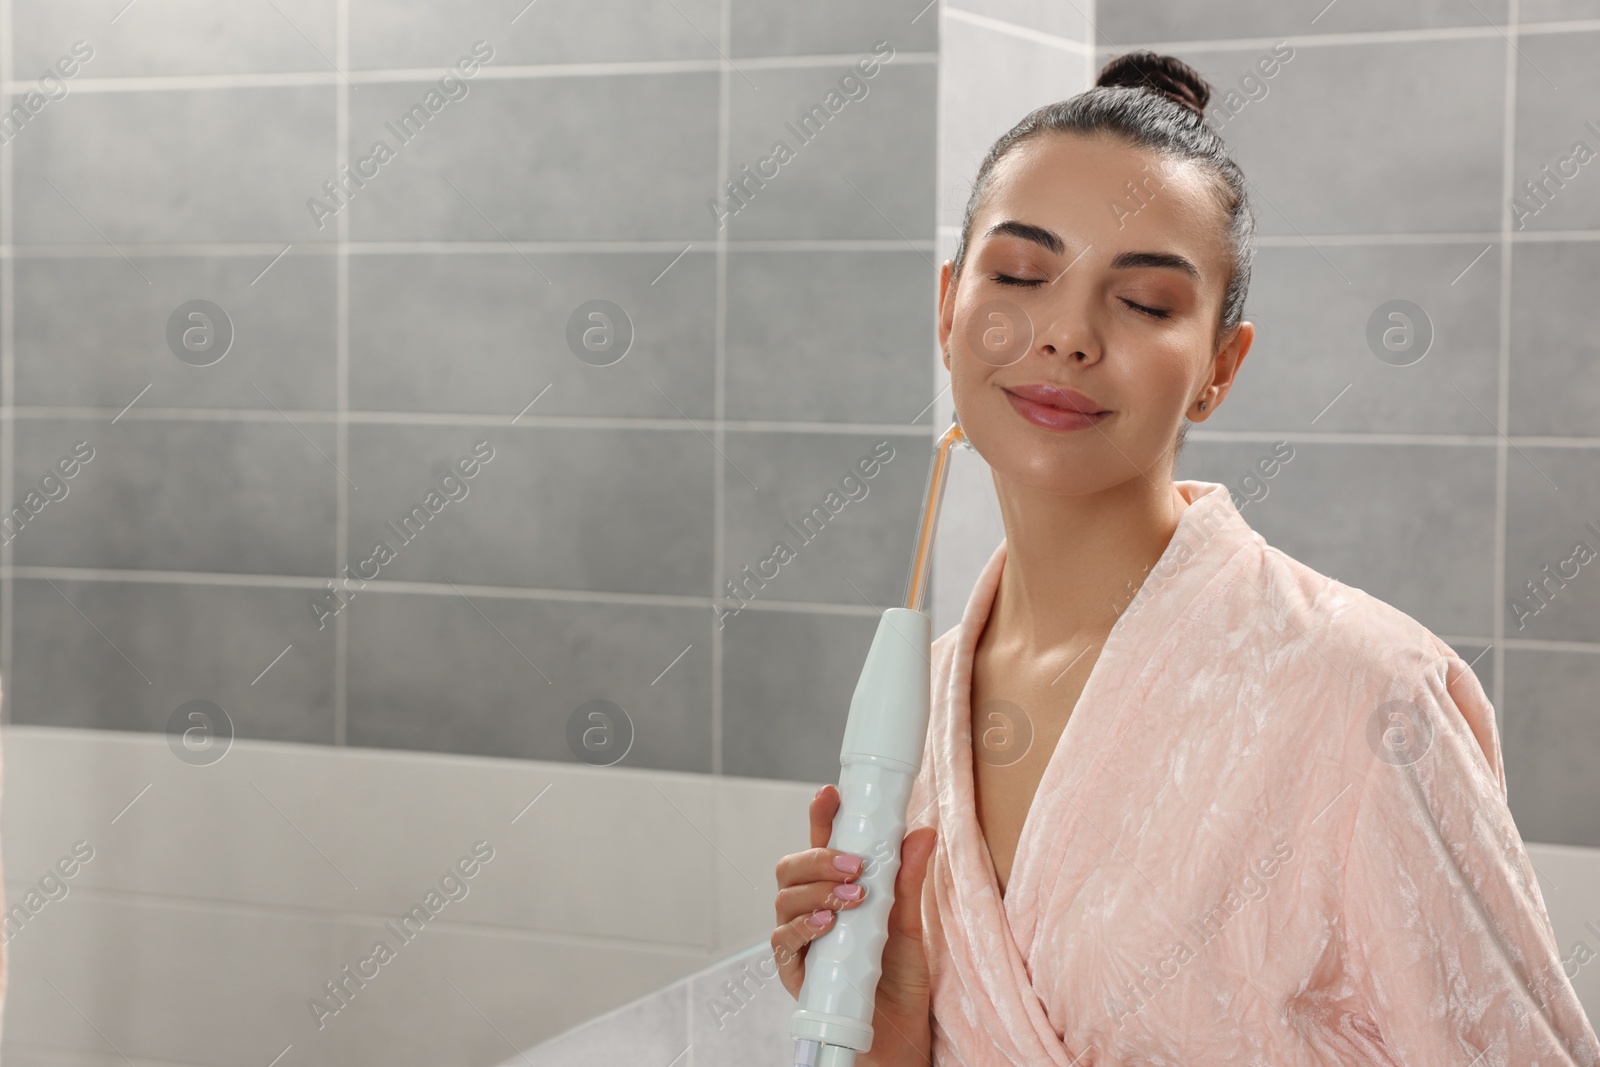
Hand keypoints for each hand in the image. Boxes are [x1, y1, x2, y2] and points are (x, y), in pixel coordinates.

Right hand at [772, 784, 937, 1065]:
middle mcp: (812, 910)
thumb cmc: (898, 980)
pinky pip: (783, 941)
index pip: (821, 844)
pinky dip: (804, 927)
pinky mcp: (794, 971)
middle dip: (817, 857)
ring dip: (816, 890)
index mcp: (836, 889)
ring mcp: (800, 939)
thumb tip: (923, 833)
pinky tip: (827, 924)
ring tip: (852, 897)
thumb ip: (908, 881)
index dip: (821, 817)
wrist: (897, 1034)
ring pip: (784, 899)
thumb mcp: (909, 924)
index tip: (830, 794)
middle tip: (854, 864)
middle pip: (791, 867)